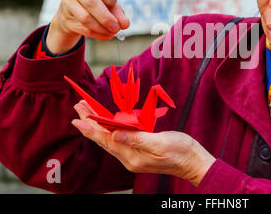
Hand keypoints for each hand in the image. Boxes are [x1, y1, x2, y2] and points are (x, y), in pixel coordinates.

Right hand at [47, 0, 129, 53]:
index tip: (114, 6)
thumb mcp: (109, 1)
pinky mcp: (64, 17)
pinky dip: (98, 34)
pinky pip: (83, 28)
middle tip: (117, 28)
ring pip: (86, 18)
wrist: (75, 10)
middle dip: (107, 18)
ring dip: (102, 28)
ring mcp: (67, 1)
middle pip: (92, 3)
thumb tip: (124, 23)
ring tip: (113, 32)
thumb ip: (118, 11)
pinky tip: (106, 35)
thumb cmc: (97, 1)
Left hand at [71, 100, 215, 186]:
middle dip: (90, 123)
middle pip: (104, 138)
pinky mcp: (139, 150)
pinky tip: (106, 122)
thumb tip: (115, 134)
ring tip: (87, 111)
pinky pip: (118, 138)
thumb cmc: (180, 151)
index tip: (78, 118)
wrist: (193, 162)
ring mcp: (133, 155)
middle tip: (78, 107)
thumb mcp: (160, 143)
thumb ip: (137, 139)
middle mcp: (129, 157)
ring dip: (97, 124)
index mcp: (132, 156)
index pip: (106, 140)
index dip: (91, 128)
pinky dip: (109, 128)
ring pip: (110, 138)